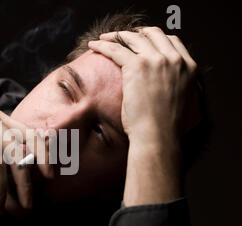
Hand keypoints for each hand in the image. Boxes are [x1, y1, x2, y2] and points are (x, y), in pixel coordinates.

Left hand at [88, 27, 197, 146]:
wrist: (158, 135)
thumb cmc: (164, 126)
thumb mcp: (179, 99)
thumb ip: (173, 84)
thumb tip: (160, 83)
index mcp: (189, 66)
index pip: (172, 41)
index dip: (154, 38)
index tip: (142, 41)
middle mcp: (175, 59)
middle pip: (153, 34)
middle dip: (136, 33)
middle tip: (121, 37)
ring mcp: (157, 60)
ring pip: (133, 38)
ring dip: (116, 36)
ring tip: (104, 38)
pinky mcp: (138, 66)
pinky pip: (116, 49)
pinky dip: (103, 45)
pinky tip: (94, 45)